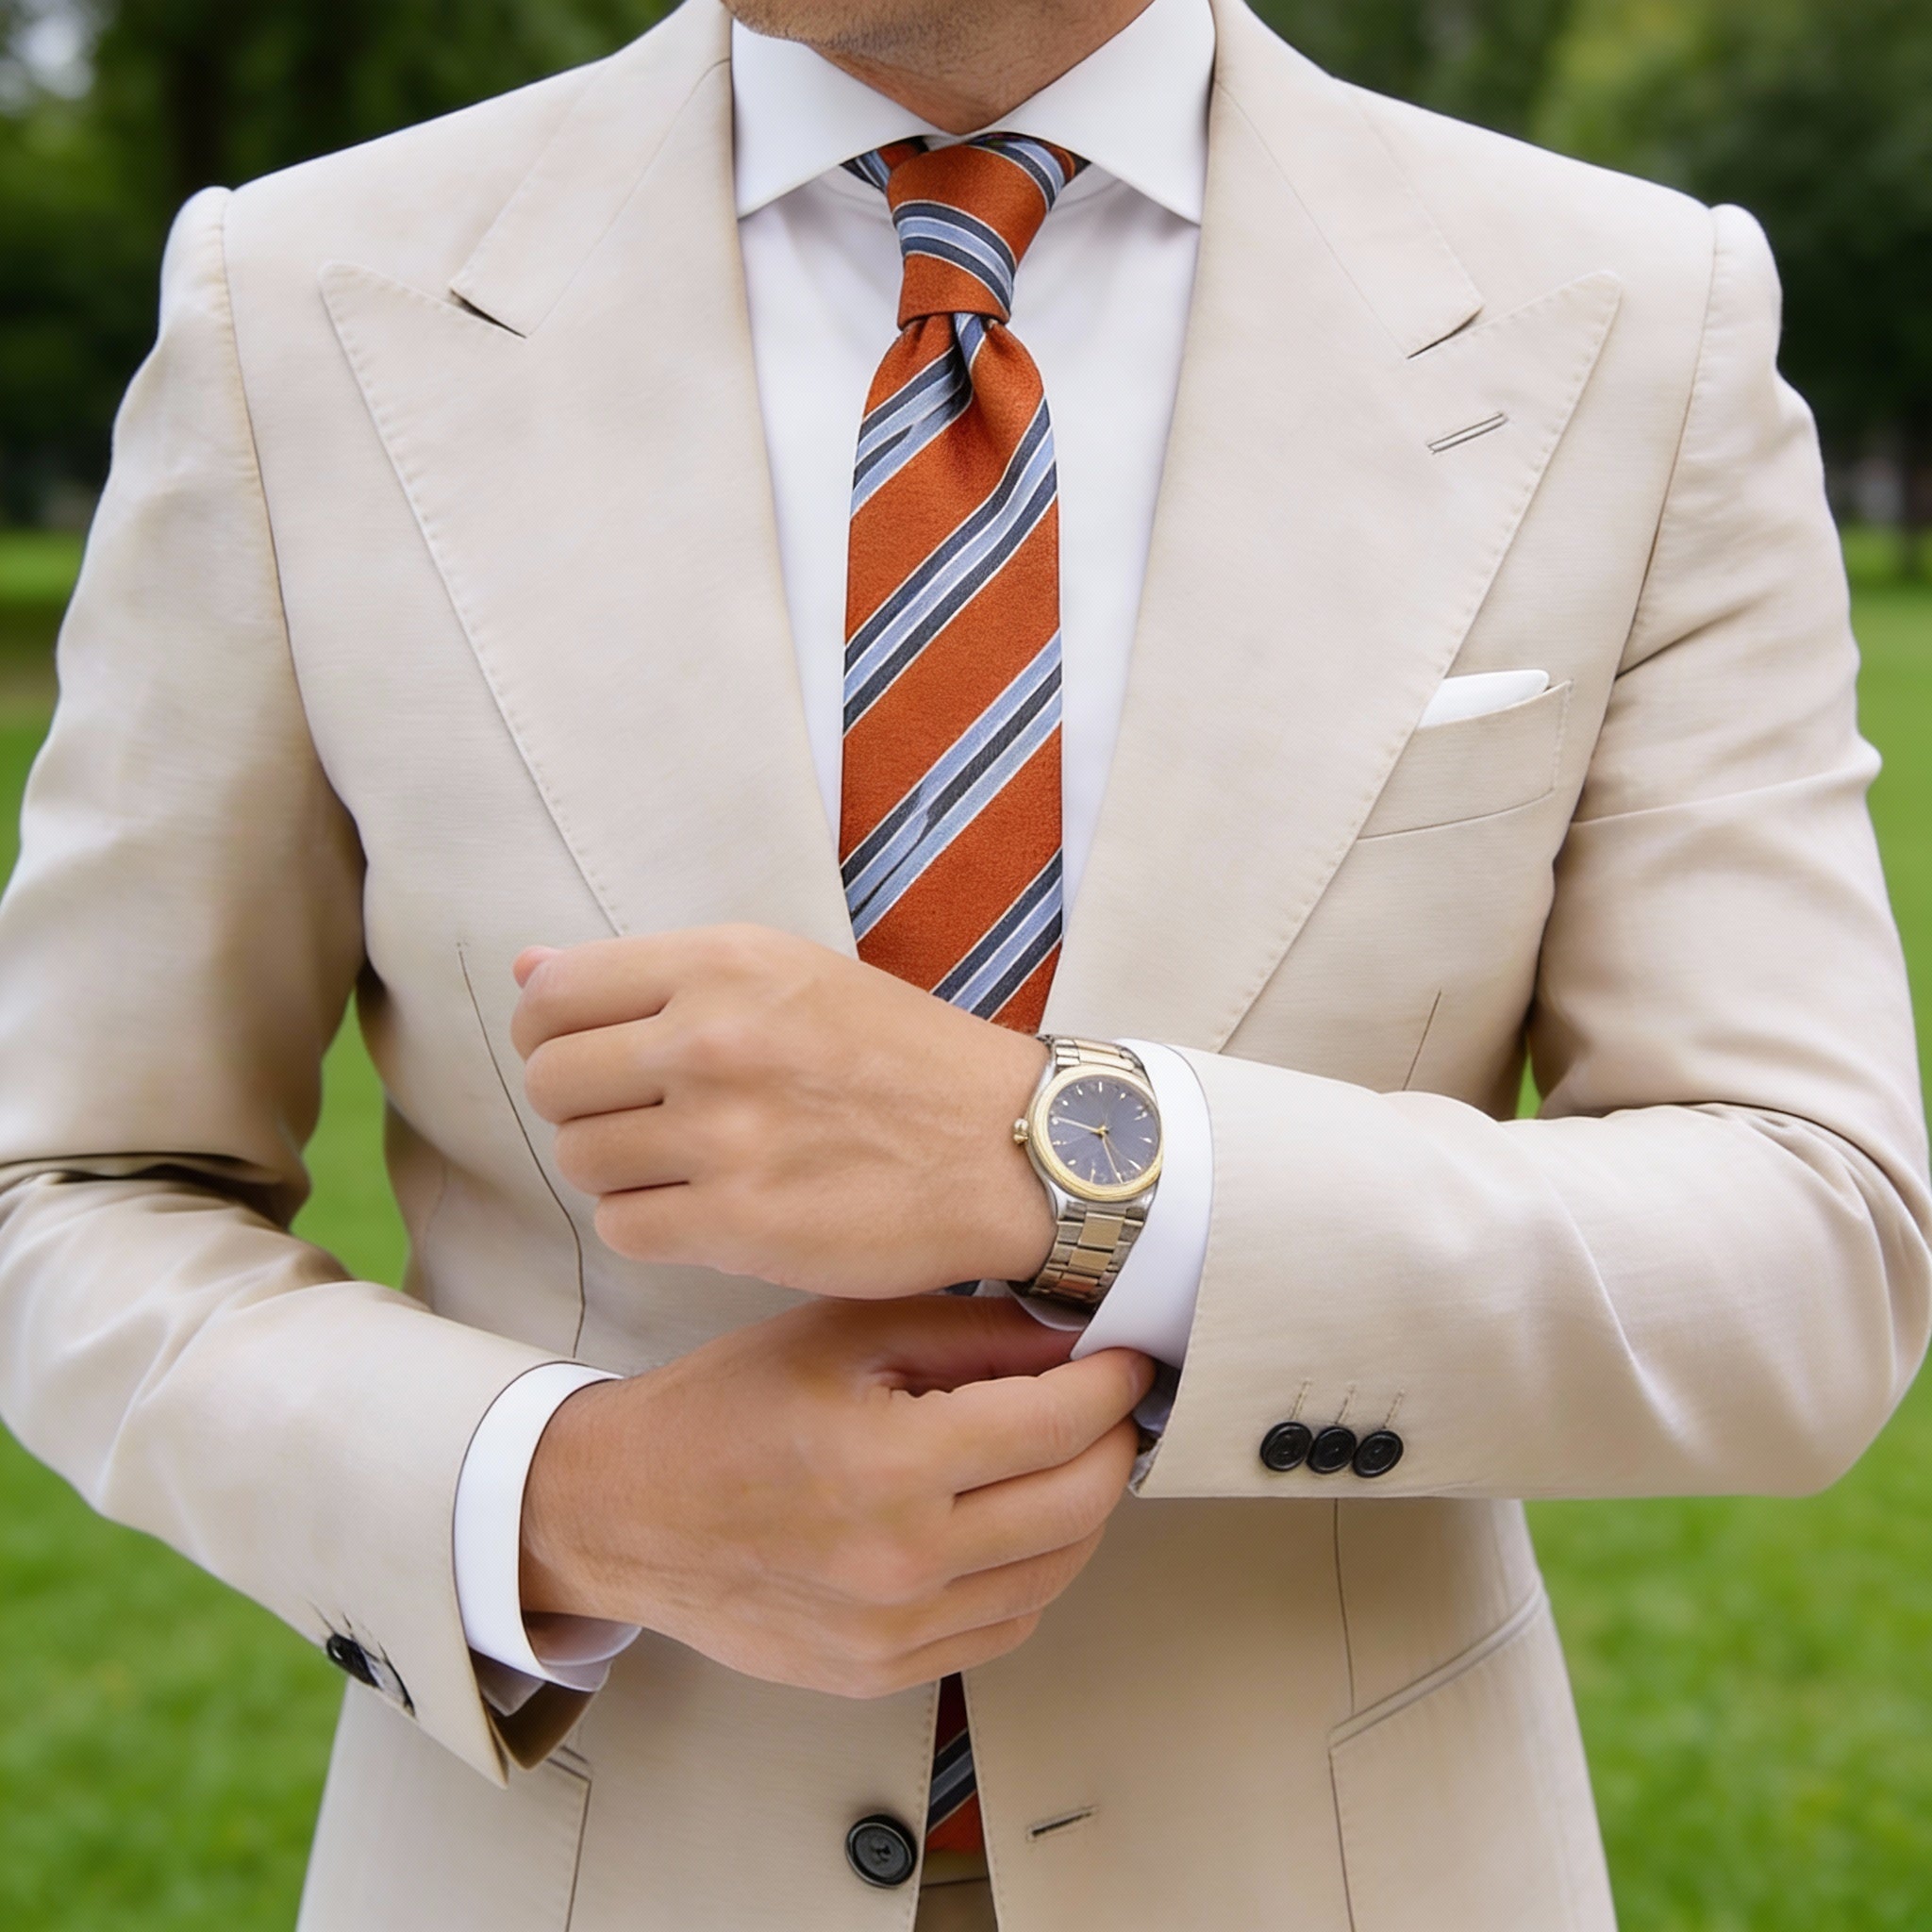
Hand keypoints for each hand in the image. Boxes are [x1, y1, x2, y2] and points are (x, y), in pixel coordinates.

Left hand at [510, 925, 1054, 1296]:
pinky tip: (703, 1209)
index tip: (587, 1055)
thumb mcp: (789, 973)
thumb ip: (655, 973)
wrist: (1007, 1145)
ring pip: (579, 1159)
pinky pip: (623, 1228)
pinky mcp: (741, 1224)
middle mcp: (714, 1040)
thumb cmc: (899, 1057)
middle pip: (550, 1081)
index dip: (549, 1032)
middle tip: (640, 1117)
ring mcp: (725, 1135)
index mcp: (724, 964)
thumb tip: (526, 966)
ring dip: (616, 1168)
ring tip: (682, 1164)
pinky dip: (650, 1225)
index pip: (551, 994)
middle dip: (579, 1105)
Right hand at [519, 1295, 1153, 1696]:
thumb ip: (967, 1334)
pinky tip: (1010, 1518)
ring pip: (1056, 1571)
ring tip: (1064, 1455)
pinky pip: (1006, 1625)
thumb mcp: (841, 1334)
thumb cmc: (724, 1410)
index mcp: (891, 1465)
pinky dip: (1032, 1568)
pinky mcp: (883, 1674)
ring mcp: (895, 1634)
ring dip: (1083, 1507)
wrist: (625, 1513)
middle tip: (1111, 1403)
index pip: (1059, 1424)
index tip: (1130, 1358)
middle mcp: (902, 1563)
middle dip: (1114, 1442)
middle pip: (1080, 1504)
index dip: (1114, 1383)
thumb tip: (1071, 1338)